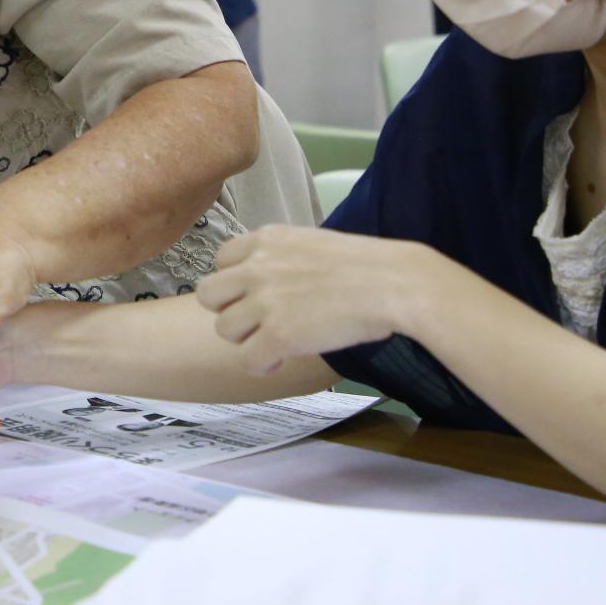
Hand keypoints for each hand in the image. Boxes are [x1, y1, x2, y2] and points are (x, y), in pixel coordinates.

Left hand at [194, 225, 437, 375]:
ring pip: (224, 329)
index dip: (235, 283)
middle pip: (209, 296)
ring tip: (276, 341)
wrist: (395, 284)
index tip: (256, 295)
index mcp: (265, 239)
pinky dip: (262, 365)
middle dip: (231, 311)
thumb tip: (266, 280)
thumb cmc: (366, 265)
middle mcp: (257, 267)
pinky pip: (247, 359)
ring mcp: (265, 301)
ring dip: (247, 339)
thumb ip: (279, 257)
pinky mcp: (278, 335)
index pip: (220, 260)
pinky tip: (281, 360)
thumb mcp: (310, 242)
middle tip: (259, 322)